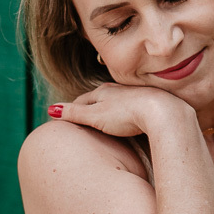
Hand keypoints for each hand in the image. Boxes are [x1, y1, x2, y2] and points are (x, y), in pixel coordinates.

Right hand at [47, 82, 188, 138]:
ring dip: (109, 110)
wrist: (161, 112)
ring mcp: (135, 96)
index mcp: (103, 92)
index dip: (73, 109)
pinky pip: (131, 110)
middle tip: (82, 118)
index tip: (66, 117)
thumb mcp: (95, 116)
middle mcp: (119, 91)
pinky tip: (129, 122)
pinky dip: (125, 115)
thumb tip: (51, 109)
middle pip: (99, 99)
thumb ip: (74, 113)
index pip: (83, 99)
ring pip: (116, 103)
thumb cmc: (127, 115)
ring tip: (104, 120)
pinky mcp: (148, 105)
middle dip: (90, 107)